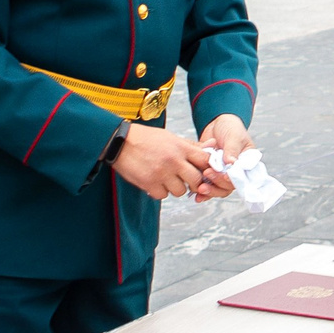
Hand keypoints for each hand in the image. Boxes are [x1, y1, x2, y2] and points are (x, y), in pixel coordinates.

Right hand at [112, 122, 227, 199]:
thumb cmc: (146, 138)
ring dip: (176, 188)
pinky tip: (156, 182)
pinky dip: (161, 191)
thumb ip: (191, 145)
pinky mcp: (149, 184)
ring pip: (180, 191)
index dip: (207, 168)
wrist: (119, 142)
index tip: (203, 170)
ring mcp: (161, 173)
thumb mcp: (171, 137)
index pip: (205, 161)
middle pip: (196, 180)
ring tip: (168, 179)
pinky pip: (163, 195)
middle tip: (187, 180)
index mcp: (181, 147)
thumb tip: (213, 144)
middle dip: (194, 182)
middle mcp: (173, 161)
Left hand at [194, 115, 251, 199]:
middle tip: (207, 173)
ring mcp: (222, 174)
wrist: (217, 123)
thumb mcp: (234, 136)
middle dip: (217, 183)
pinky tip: (194, 195)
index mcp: (246, 164)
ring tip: (199, 188)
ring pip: (218, 189)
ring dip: (209, 190)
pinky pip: (207, 186)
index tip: (224, 176)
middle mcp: (236, 172)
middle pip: (229, 186)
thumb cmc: (231, 128)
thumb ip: (232, 150)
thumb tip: (231, 163)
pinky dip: (201, 192)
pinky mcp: (211, 174)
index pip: (243, 178)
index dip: (234, 180)